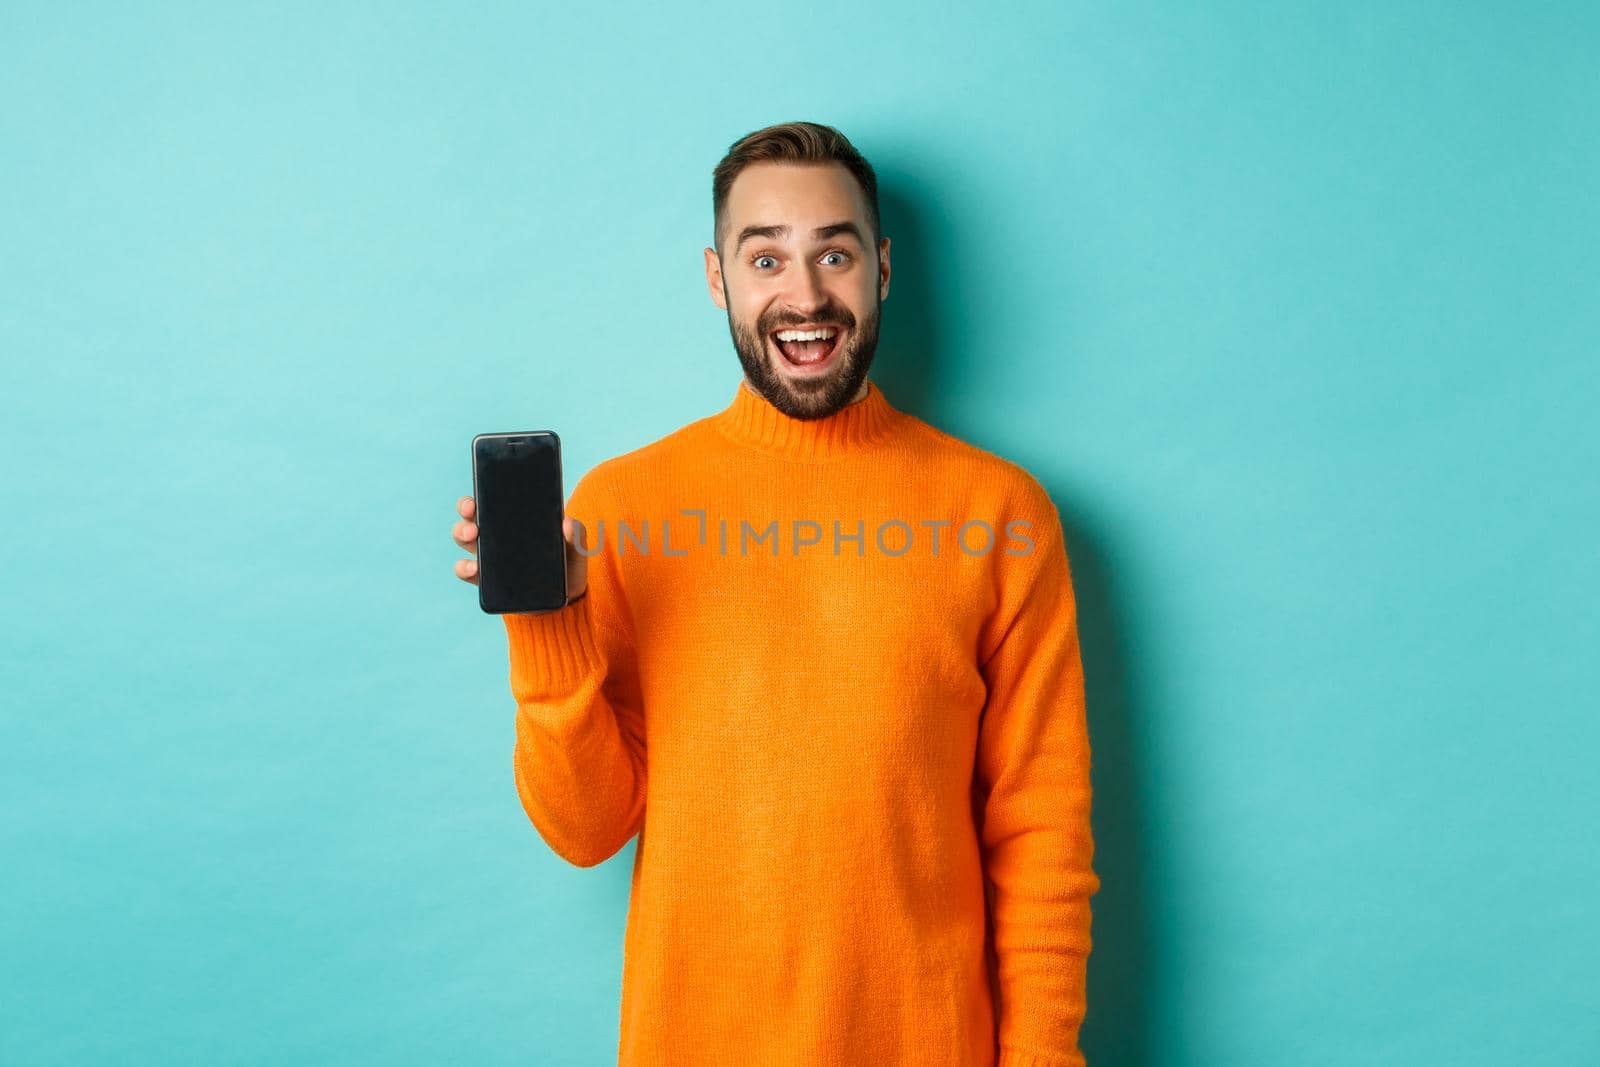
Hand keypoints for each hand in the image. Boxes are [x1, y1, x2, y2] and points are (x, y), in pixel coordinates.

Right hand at [453, 496, 589, 605]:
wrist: (565, 600)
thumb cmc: (567, 567)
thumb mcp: (575, 549)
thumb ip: (576, 535)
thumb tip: (568, 522)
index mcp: (515, 522)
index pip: (491, 502)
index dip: (479, 495)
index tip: (477, 495)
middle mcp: (496, 536)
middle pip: (471, 517)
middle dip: (466, 511)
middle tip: (475, 514)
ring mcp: (489, 558)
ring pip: (465, 539)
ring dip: (462, 533)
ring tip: (472, 535)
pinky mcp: (487, 581)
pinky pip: (467, 571)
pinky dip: (464, 568)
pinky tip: (473, 568)